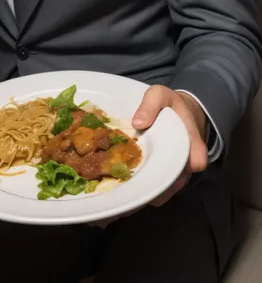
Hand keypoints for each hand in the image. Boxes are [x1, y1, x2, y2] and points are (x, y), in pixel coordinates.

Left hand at [89, 86, 207, 228]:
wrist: (178, 115)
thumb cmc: (170, 105)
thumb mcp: (161, 94)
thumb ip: (151, 103)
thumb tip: (138, 122)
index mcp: (191, 145)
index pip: (194, 161)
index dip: (178, 174)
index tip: (157, 184)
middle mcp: (182, 167)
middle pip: (168, 188)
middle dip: (144, 198)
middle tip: (118, 207)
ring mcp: (169, 177)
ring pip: (155, 194)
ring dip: (134, 201)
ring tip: (107, 207)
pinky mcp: (157, 178)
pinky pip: (146, 190)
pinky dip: (130, 195)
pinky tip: (108, 198)